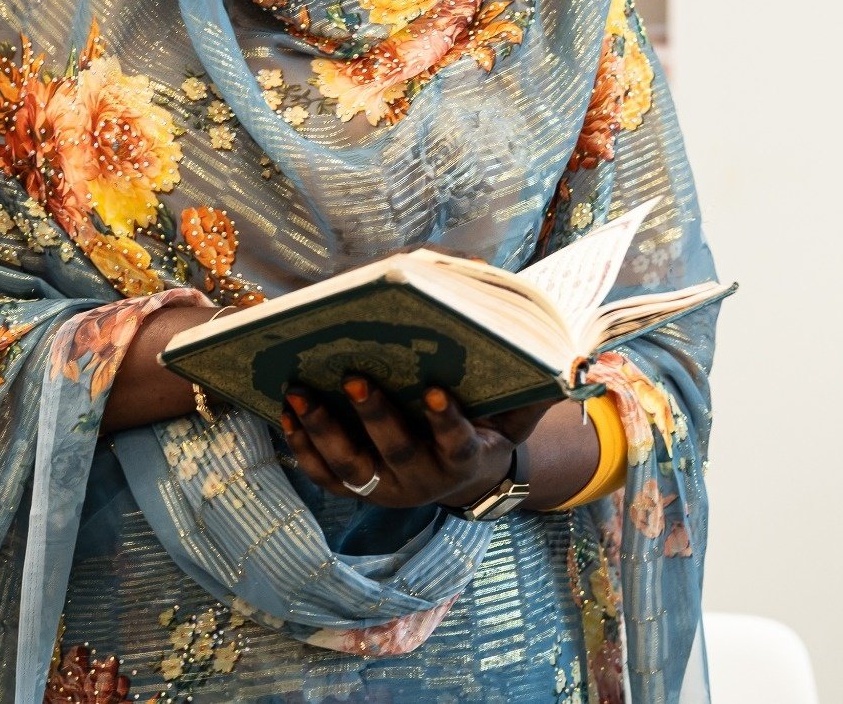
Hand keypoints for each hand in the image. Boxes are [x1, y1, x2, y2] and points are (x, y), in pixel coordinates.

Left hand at [279, 374, 556, 509]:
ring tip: (299, 390)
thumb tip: (558, 353)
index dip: (447, 422)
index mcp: (466, 460)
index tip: (436, 392)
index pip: (458, 445)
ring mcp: (385, 490)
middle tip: (354, 375)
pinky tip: (285, 411)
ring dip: (323, 429)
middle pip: (396, 453)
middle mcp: (424, 483)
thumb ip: (532, 381)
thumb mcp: (518, 404)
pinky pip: (323, 474)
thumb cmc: (489, 421)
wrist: (467, 475)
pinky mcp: (355, 489)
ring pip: (350, 468)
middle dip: (374, 415)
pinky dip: (301, 445)